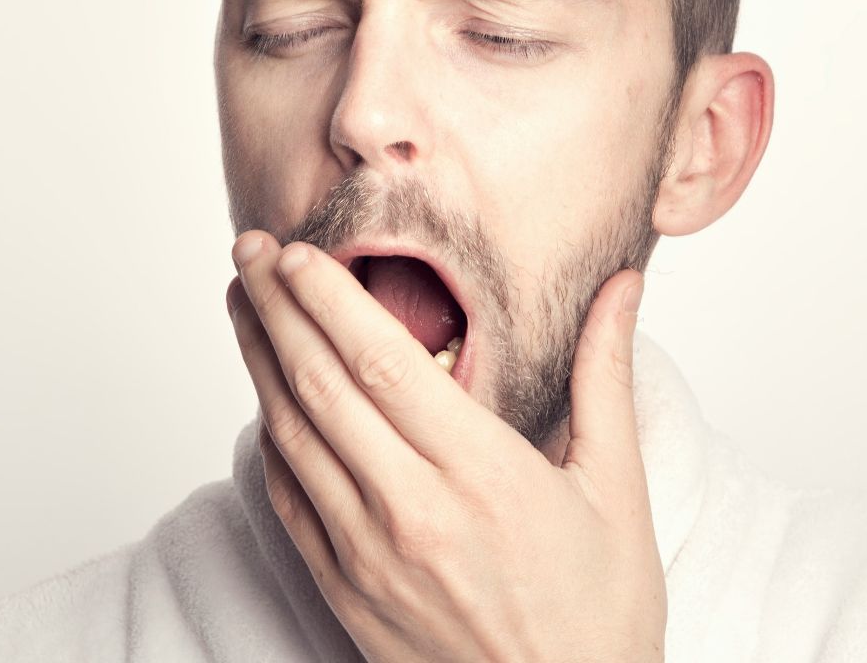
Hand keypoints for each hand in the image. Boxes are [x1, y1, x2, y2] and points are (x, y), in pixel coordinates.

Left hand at [226, 231, 665, 662]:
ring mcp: (368, 556)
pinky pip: (290, 501)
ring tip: (242, 304)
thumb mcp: (617, 490)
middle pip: (320, 386)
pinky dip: (270, 441)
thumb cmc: (600, 617)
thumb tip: (623, 288)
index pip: (380, 361)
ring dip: (259, 362)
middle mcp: (412, 510)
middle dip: (276, 308)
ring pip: (293, 437)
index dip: (328, 298)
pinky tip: (263, 400)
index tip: (297, 252)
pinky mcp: (345, 593)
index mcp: (481, 473)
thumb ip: (604, 378)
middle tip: (249, 250)